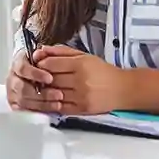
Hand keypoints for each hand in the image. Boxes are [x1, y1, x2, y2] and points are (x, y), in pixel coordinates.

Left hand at [7, 45, 122, 115]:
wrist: (121, 89)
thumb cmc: (102, 71)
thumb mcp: (84, 56)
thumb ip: (61, 52)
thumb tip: (41, 50)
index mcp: (80, 65)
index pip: (51, 64)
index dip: (41, 64)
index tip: (38, 64)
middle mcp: (80, 81)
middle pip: (50, 79)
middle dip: (41, 78)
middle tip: (37, 76)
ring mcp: (81, 96)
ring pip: (53, 94)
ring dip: (45, 91)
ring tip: (43, 87)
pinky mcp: (82, 109)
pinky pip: (60, 107)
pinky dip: (52, 103)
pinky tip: (51, 98)